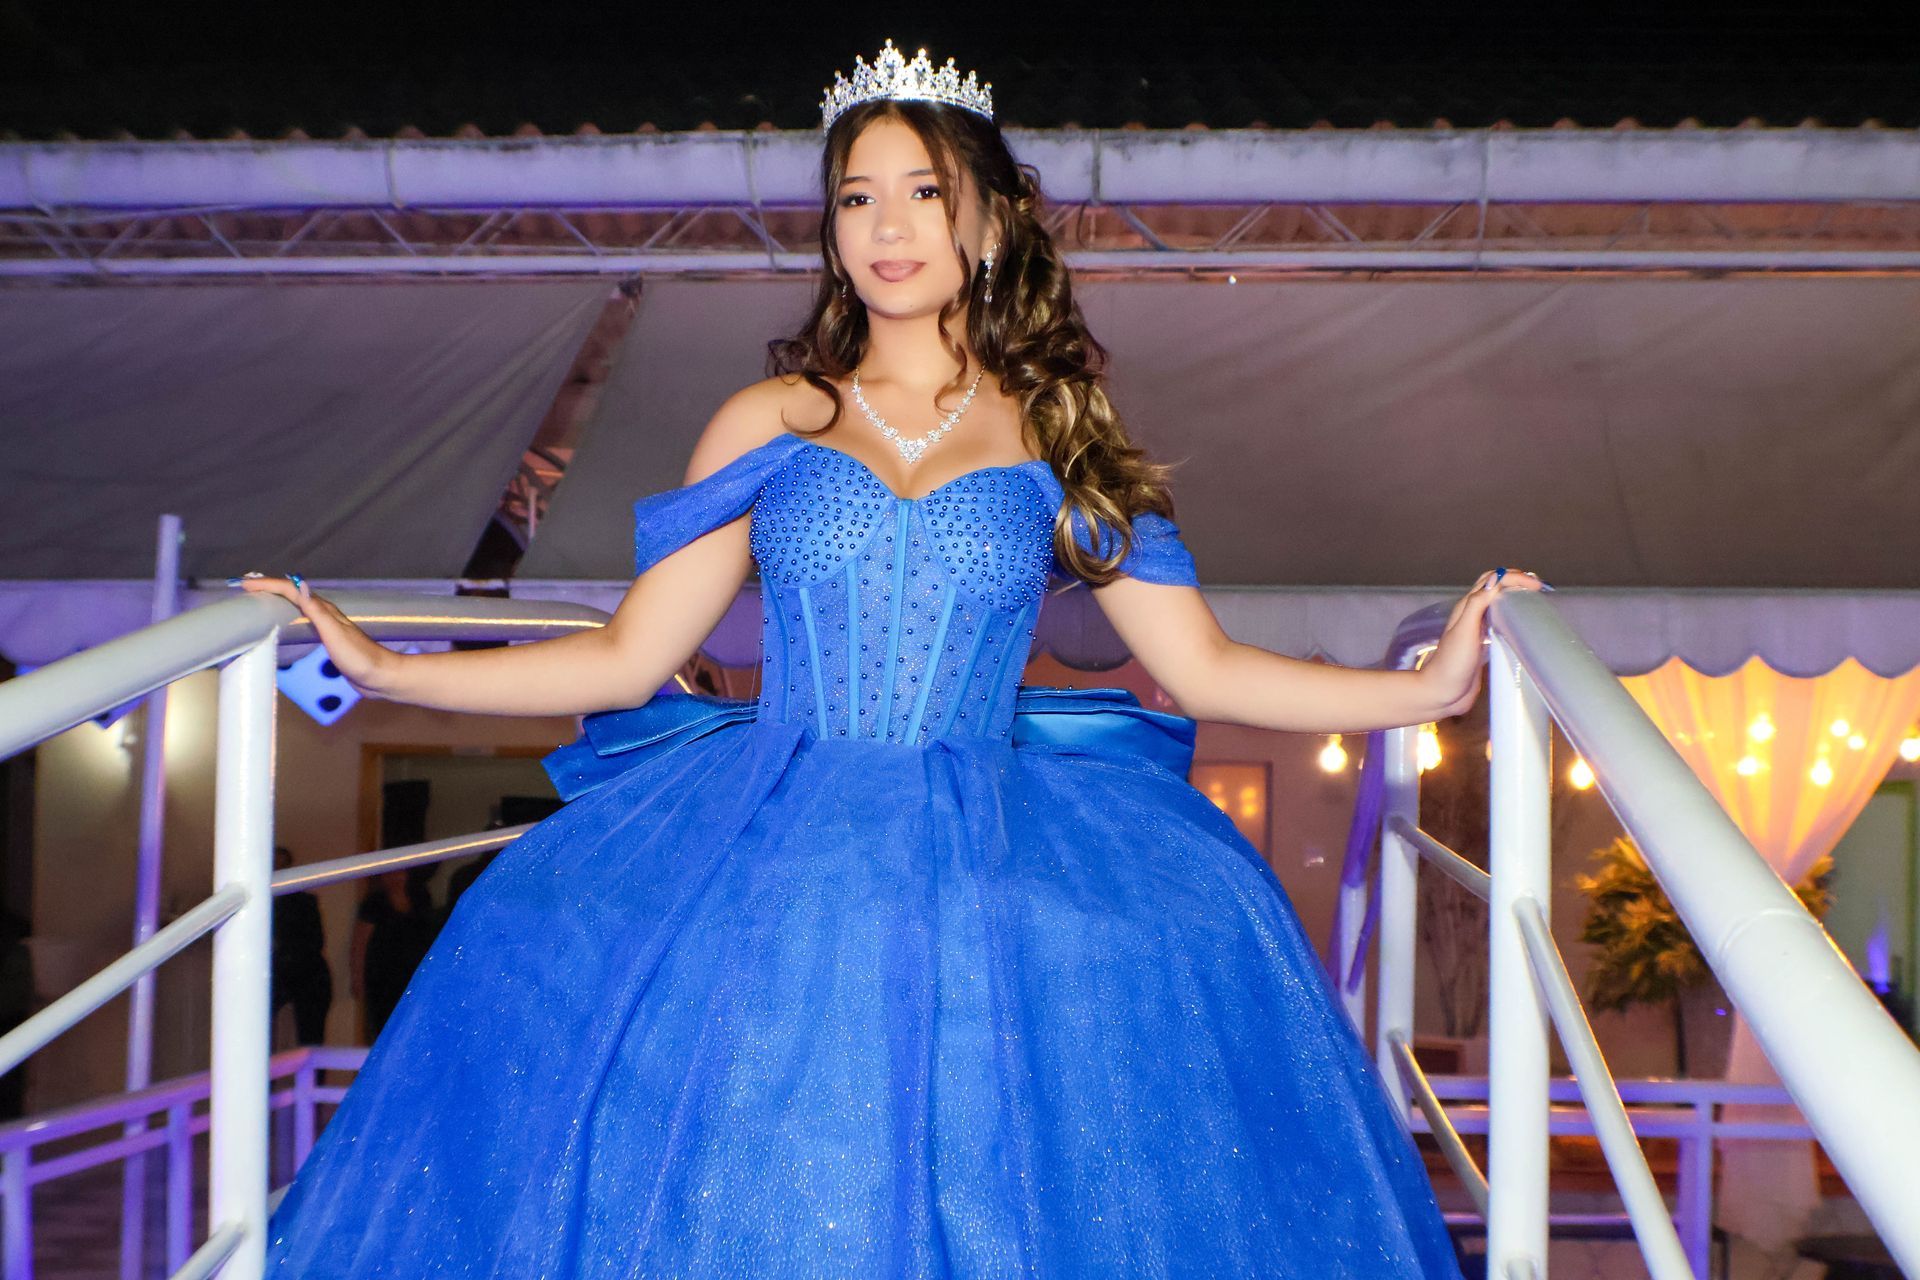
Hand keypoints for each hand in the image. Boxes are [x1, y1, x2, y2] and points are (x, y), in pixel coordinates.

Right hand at [226, 573, 396, 694]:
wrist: (380, 676)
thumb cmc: (359, 657)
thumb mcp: (334, 633)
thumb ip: (317, 611)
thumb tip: (301, 585)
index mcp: (323, 609)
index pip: (290, 589)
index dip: (267, 584)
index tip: (245, 584)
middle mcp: (323, 614)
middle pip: (292, 593)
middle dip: (269, 587)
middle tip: (246, 586)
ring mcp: (325, 626)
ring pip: (296, 605)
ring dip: (276, 598)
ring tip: (258, 598)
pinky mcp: (326, 639)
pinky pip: (300, 620)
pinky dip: (287, 614)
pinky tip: (283, 621)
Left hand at [1420, 567, 1552, 715]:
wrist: (1442, 693)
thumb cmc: (1451, 663)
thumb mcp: (1464, 630)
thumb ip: (1477, 604)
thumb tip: (1495, 579)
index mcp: (1466, 607)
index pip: (1492, 580)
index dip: (1515, 578)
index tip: (1537, 586)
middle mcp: (1471, 615)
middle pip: (1494, 587)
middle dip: (1515, 580)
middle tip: (1538, 586)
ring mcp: (1477, 629)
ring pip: (1496, 603)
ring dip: (1514, 595)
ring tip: (1534, 598)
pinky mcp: (1483, 645)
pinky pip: (1499, 622)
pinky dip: (1512, 615)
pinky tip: (1522, 624)